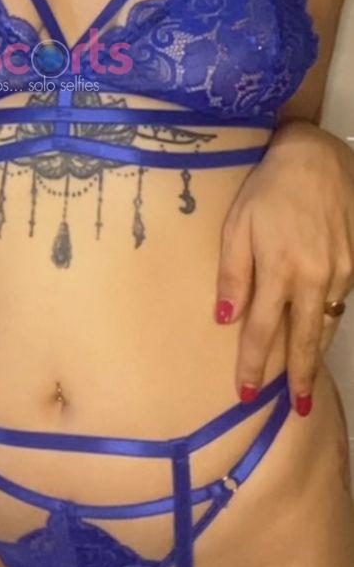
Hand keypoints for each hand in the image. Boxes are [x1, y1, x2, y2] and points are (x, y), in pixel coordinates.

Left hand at [215, 120, 353, 413]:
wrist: (316, 159)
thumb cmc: (267, 189)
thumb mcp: (237, 225)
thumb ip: (233, 274)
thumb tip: (226, 320)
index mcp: (279, 269)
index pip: (262, 330)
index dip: (253, 364)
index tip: (245, 392)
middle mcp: (314, 277)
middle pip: (305, 340)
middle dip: (298, 378)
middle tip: (296, 408)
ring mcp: (341, 271)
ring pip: (327, 325)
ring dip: (315, 355)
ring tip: (306, 383)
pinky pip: (341, 304)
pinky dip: (328, 324)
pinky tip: (318, 335)